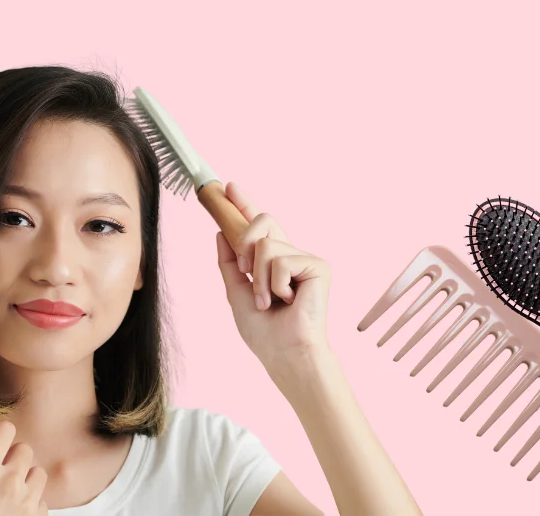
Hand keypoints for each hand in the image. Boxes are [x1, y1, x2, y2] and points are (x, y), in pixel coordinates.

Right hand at [0, 421, 47, 515]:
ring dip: (27, 480)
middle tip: (2, 472)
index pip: (6, 431)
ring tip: (10, 494)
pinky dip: (32, 503)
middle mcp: (9, 480)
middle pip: (25, 449)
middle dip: (14, 458)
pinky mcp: (37, 515)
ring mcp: (26, 498)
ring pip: (38, 472)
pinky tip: (16, 512)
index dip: (2, 435)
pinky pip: (42, 498)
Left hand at [216, 182, 331, 372]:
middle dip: (244, 242)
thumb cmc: (265, 332)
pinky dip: (275, 284)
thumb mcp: (236, 293)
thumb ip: (229, 263)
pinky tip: (288, 301)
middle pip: (263, 221)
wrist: (285, 353)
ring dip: (259, 279)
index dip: (245, 204)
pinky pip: (281, 259)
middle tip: (245, 272)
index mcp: (272, 262)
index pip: (259, 226)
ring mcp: (305, 259)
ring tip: (270, 302)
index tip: (230, 187)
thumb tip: (220, 233)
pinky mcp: (318, 266)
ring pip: (267, 244)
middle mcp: (290, 255)